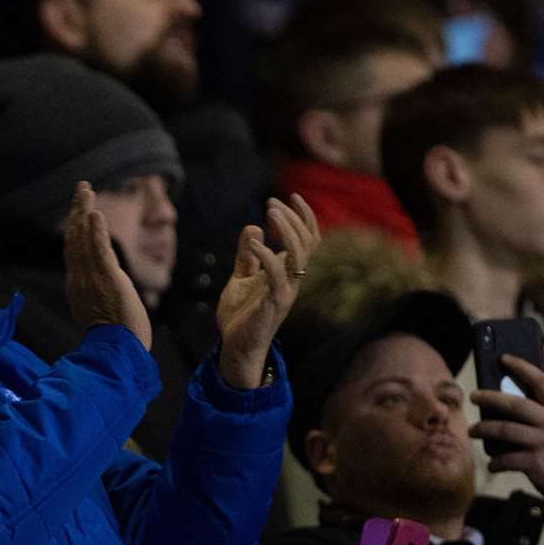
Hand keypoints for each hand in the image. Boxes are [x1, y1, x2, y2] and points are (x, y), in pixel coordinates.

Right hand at [63, 182, 151, 351]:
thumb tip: (99, 284)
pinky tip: (94, 213)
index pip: (73, 250)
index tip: (79, 209)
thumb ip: (96, 291)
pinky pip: (99, 250)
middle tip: (82, 188)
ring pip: (84, 238)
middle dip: (77, 210)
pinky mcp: (107, 278)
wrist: (117, 352)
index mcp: (77, 285)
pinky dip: (96, 231)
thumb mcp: (99, 309)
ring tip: (86, 190)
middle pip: (74, 237)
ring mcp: (92, 277)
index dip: (75, 227)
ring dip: (84, 211)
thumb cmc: (114, 337)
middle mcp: (80, 277)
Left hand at [216, 194, 320, 388]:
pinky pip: (277, 274)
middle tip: (272, 203)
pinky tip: (254, 243)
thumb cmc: (240, 317)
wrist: (235, 348)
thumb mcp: (240, 278)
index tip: (288, 196)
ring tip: (271, 212)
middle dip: (293, 218)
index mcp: (287, 272)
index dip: (304, 216)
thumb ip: (247, 256)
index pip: (308, 239)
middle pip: (308, 242)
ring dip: (288, 230)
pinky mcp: (274, 303)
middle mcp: (292, 280)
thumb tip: (253, 228)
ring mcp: (286, 291)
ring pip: (300, 254)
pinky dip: (267, 254)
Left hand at [469, 354, 543, 497]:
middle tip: (473, 395)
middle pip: (515, 404)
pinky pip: (507, 459)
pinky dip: (495, 462)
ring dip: (484, 430)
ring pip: (505, 430)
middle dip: (490, 397)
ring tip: (472, 431)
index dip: (521, 367)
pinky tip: (491, 464)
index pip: (541, 382)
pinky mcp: (536, 463)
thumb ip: (542, 414)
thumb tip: (504, 403)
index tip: (503, 358)